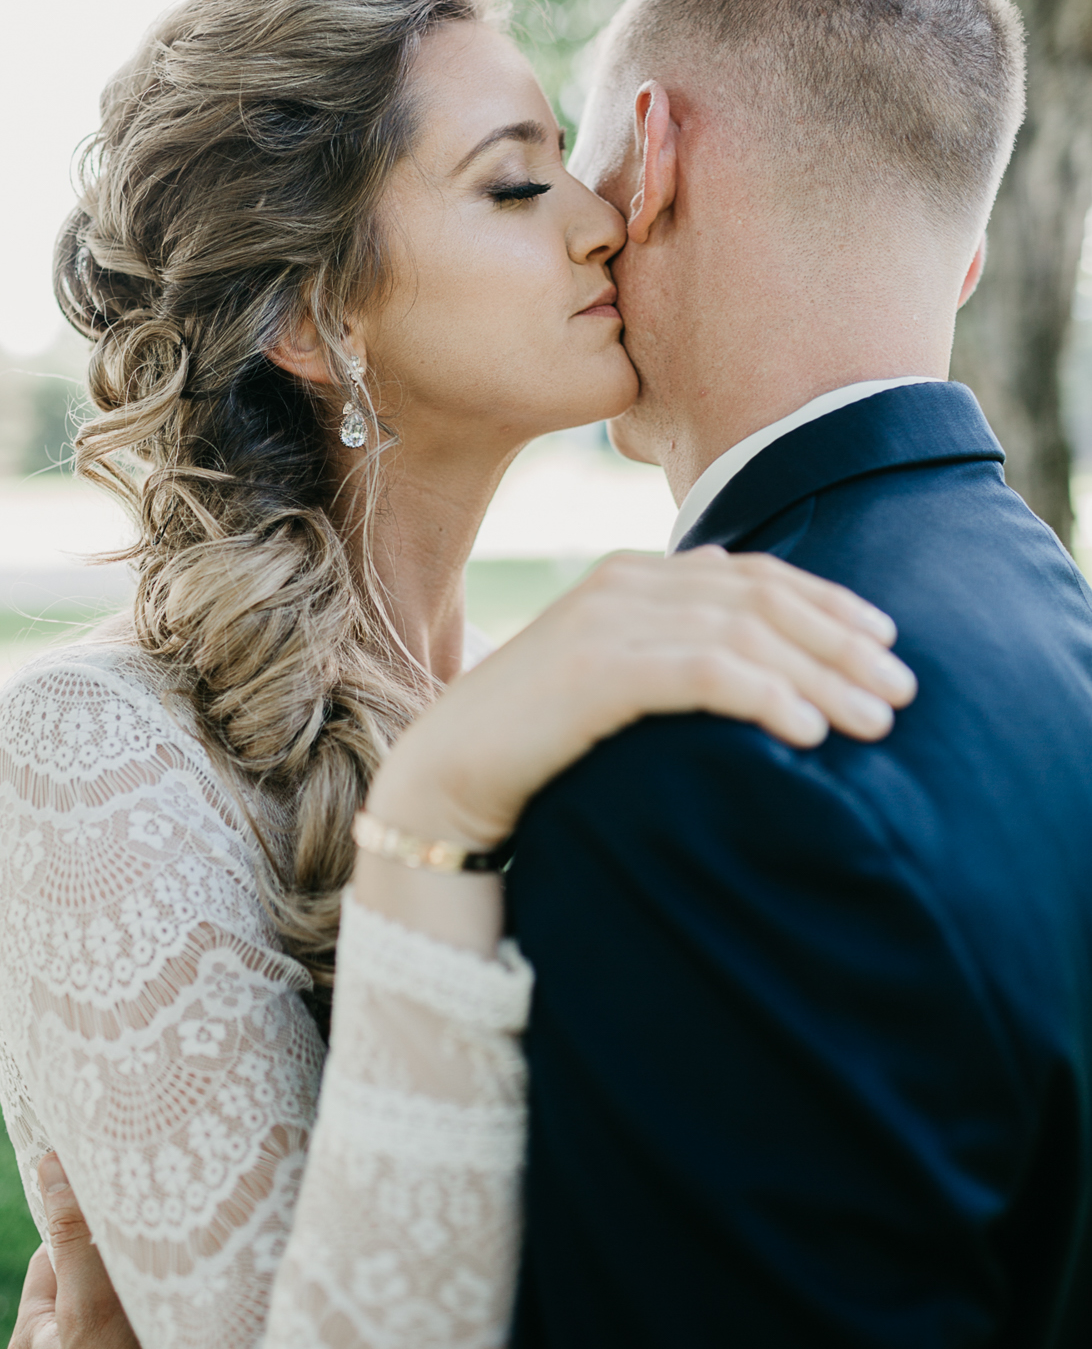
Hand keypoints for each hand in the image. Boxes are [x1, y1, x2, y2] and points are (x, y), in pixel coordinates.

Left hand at [8, 1153, 171, 1348]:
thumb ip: (73, 1241)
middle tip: (151, 1277)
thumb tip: (49, 1164)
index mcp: (30, 1340)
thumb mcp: (90, 1307)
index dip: (82, 1237)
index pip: (51, 1261)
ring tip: (164, 1332)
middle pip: (77, 1309)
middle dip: (109, 1292)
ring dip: (127, 1341)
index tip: (114, 1222)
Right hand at [371, 547, 914, 853]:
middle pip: (762, 599)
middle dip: (843, 644)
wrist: (445, 775)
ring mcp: (607, 621)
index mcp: (629, 575)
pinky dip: (767, 696)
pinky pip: (705, 671)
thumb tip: (746, 620)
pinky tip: (806, 732)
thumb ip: (670, 641)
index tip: (886, 643)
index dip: (828, 603)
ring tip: (873, 724)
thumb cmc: (535, 739)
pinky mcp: (596, 669)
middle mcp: (623, 583)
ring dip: (823, 678)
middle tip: (902, 693)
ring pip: (746, 634)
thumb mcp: (611, 673)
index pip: (753, 573)